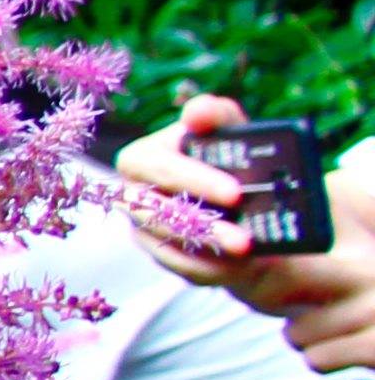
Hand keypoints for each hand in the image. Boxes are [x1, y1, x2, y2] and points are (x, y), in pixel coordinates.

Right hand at [118, 91, 258, 279]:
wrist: (243, 204)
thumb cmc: (230, 160)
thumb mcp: (229, 132)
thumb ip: (216, 115)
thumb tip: (198, 112)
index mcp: (143, 157)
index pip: (158, 166)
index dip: (194, 179)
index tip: (236, 192)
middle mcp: (132, 193)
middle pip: (156, 210)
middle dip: (203, 222)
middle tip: (245, 237)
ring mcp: (141, 227)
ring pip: (166, 241)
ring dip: (209, 246)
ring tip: (247, 250)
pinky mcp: (158, 254)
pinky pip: (177, 265)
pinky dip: (209, 267)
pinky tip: (239, 265)